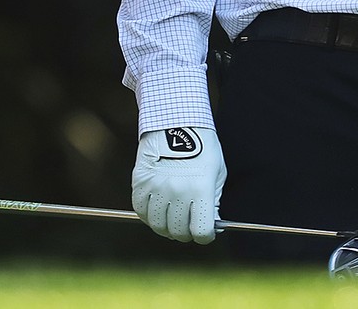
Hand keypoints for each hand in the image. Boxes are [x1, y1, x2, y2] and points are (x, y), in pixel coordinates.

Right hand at [131, 126, 225, 243]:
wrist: (177, 121)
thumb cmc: (202, 147)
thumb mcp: (216, 174)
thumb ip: (213, 202)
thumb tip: (210, 226)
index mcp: (200, 189)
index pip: (201, 231)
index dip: (205, 236)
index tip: (204, 233)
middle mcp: (178, 191)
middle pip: (178, 231)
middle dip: (185, 234)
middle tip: (186, 228)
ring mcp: (157, 186)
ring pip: (158, 225)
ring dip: (165, 227)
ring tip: (171, 220)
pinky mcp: (140, 181)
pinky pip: (141, 210)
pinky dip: (148, 215)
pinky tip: (157, 210)